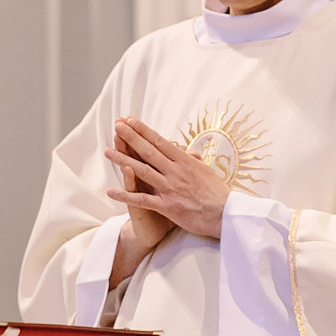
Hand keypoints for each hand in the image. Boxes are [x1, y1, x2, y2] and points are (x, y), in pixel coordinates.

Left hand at [105, 116, 228, 242]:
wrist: (227, 215)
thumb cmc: (218, 194)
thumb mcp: (206, 171)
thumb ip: (193, 161)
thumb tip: (187, 152)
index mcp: (185, 161)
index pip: (160, 142)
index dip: (144, 130)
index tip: (130, 121)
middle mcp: (175, 172)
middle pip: (149, 151)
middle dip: (131, 137)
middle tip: (117, 125)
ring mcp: (170, 188)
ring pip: (142, 171)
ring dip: (123, 161)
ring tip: (108, 151)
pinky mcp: (167, 206)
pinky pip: (142, 200)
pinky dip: (126, 195)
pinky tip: (111, 191)